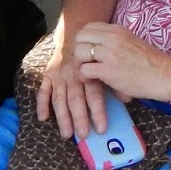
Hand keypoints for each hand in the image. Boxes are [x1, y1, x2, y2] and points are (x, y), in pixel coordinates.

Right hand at [35, 23, 107, 139]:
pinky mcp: (48, 74)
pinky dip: (42, 104)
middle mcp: (73, 73)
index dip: (98, 112)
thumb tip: (129, 99)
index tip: (101, 129)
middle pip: (76, 98)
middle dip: (79, 118)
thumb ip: (116, 82)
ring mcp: (59, 74)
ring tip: (67, 134)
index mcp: (90, 70)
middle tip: (83, 135)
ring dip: (62, 117)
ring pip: (59, 97)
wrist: (76, 34)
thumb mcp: (108, 63)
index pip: (94, 94)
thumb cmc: (96, 54)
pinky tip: (43, 118)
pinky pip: (43, 89)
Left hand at [75, 22, 170, 105]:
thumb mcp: (132, 42)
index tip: (90, 51)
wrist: (164, 74)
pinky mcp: (109, 70)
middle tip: (86, 62)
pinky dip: (85, 76)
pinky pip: (84, 70)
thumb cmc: (151, 62)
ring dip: (81, 63)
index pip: (89, 27)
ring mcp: (110, 53)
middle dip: (79, 50)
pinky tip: (93, 80)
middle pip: (80, 36)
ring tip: (89, 72)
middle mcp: (112, 38)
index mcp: (118, 30)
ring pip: (79, 52)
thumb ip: (115, 41)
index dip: (85, 40)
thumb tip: (99, 47)